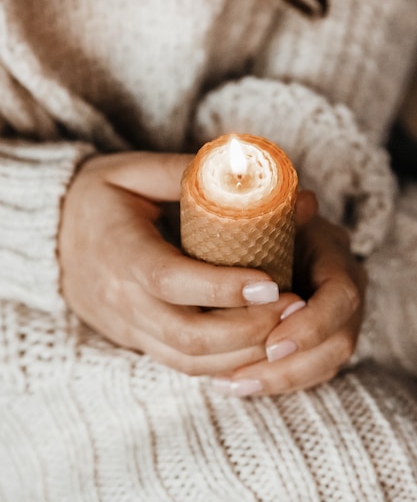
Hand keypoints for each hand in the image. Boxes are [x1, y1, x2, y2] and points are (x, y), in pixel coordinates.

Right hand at [59, 151, 303, 375]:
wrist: (52, 236)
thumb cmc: (99, 197)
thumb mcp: (134, 171)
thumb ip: (187, 172)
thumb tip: (251, 175)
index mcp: (121, 252)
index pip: (172, 281)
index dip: (223, 288)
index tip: (271, 282)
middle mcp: (123, 300)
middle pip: (188, 335)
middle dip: (248, 329)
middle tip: (294, 307)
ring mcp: (129, 326)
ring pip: (189, 361)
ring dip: (243, 352)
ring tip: (286, 327)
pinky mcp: (137, 339)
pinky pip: (182, 365)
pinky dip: (224, 363)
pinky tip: (258, 345)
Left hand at [213, 214, 366, 395]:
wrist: (270, 238)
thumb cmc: (268, 223)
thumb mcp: (274, 214)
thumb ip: (285, 209)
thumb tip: (304, 201)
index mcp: (336, 258)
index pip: (342, 297)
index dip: (311, 324)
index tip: (272, 343)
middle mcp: (342, 293)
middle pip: (338, 342)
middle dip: (292, 366)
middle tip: (242, 374)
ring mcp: (334, 320)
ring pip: (323, 364)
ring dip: (277, 380)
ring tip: (230, 383)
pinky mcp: (316, 341)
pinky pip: (306, 371)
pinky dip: (273, 381)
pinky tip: (234, 382)